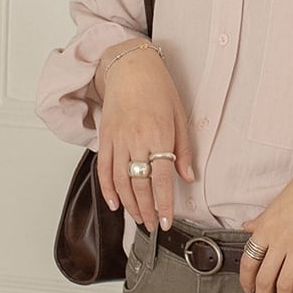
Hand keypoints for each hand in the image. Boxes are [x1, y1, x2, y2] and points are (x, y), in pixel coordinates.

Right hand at [96, 44, 193, 231]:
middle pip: (139, 184)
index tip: (167, 220)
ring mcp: (117, 140)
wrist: (130, 68)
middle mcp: (135, 140)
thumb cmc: (158, 88)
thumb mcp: (180, 116)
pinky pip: (104, 169)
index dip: (163, 203)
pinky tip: (114, 203)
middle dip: (147, 210)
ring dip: (129, 205)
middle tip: (154, 225)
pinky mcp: (105, 138)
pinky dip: (107, 189)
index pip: (161, 178)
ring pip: (120, 181)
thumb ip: (184, 150)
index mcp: (157, 135)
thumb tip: (188, 177)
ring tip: (139, 219)